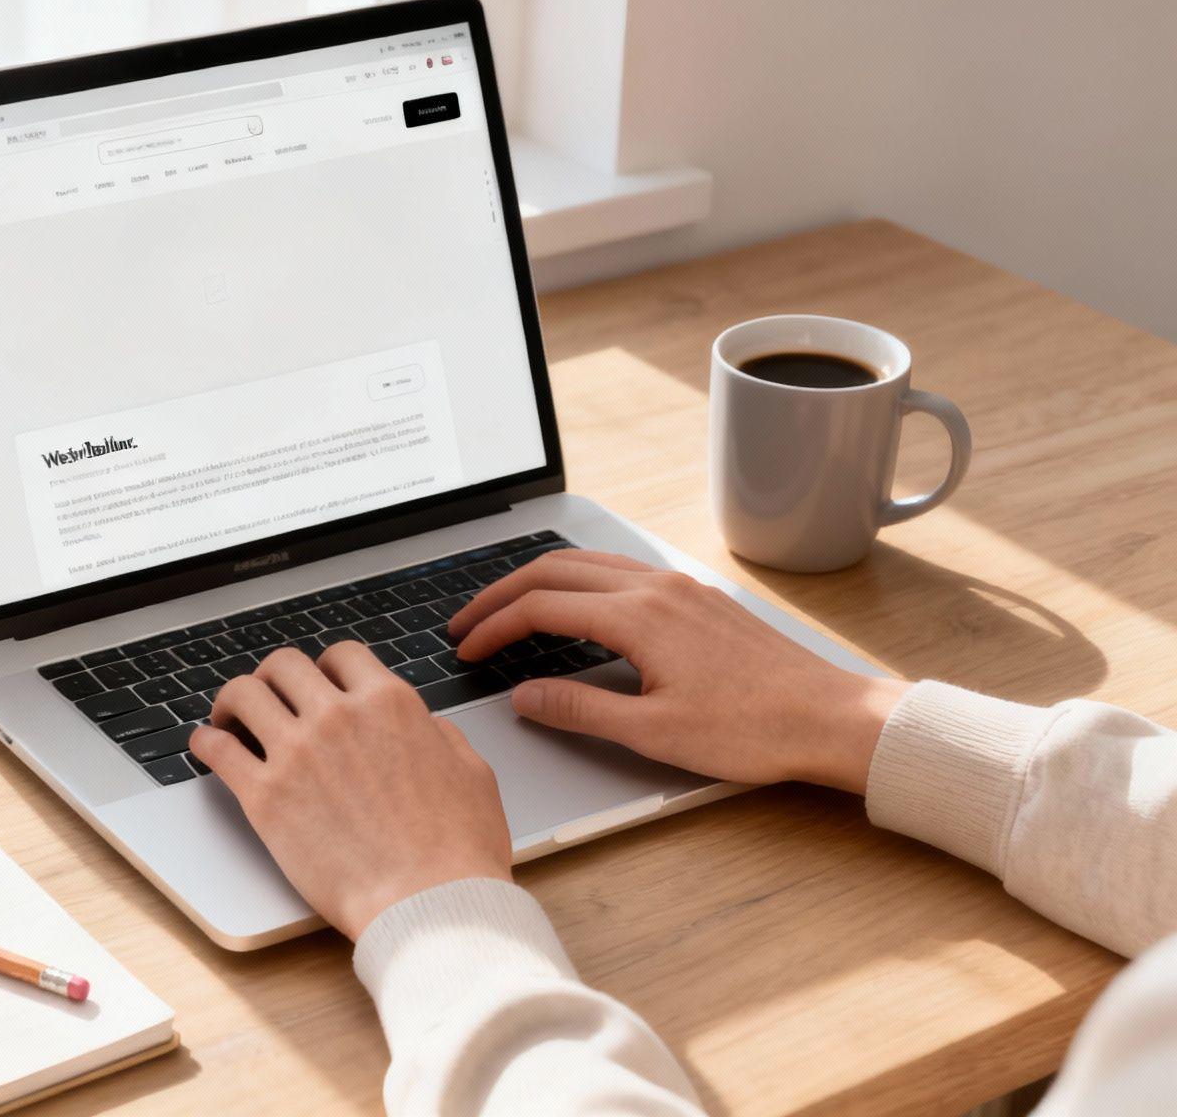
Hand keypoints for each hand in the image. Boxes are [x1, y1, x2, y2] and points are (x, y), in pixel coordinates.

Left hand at [189, 645, 513, 939]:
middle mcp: (338, 716)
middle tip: (269, 697)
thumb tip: (427, 727)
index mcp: (389, 704)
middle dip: (274, 678)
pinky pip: (218, 750)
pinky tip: (205, 746)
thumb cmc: (457, 851)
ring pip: (244, 693)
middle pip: (284, 666)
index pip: (341, 656)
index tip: (318, 684)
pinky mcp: (265, 796)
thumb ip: (443, 738)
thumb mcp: (472, 774)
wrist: (429, 904)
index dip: (326, 668)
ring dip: (233, 701)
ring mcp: (297, 753)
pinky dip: (205, 742)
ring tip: (229, 717)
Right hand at [447, 550, 909, 792]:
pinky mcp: (697, 598)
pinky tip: (574, 609)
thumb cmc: (753, 730)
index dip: (494, 627)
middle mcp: (655, 588)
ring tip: (508, 610)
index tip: (467, 650)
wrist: (830, 718)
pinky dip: (577, 581)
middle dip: (502, 594)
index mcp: (639, 617)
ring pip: (588, 563)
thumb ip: (579, 709)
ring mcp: (679, 587)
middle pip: (555, 569)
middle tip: (467, 625)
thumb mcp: (653, 733)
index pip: (541, 607)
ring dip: (539, 582)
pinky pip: (620, 571)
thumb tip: (524, 696)